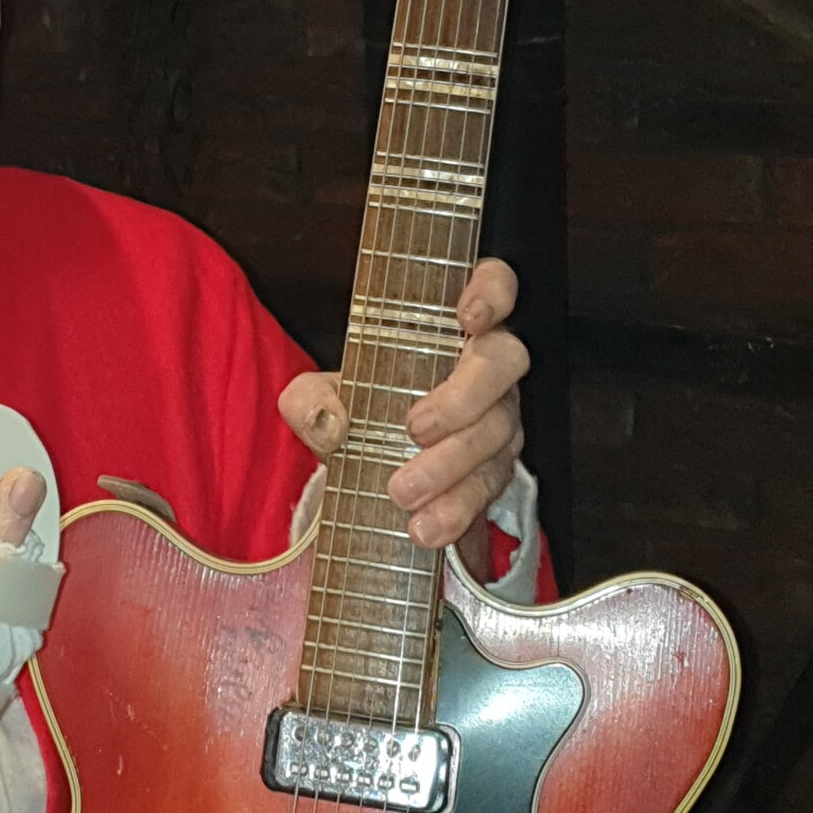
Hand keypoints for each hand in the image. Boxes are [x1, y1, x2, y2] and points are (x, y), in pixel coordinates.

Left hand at [278, 257, 527, 575]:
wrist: (368, 460)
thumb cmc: (357, 405)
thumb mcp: (317, 395)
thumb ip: (309, 399)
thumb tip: (330, 421)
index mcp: (450, 324)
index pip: (494, 283)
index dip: (492, 291)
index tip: (469, 315)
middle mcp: (486, 365)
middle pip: (503, 363)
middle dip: (463, 398)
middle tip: (414, 429)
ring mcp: (500, 416)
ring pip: (497, 432)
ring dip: (452, 466)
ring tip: (404, 493)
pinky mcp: (496, 468)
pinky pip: (487, 487)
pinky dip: (457, 510)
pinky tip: (426, 529)